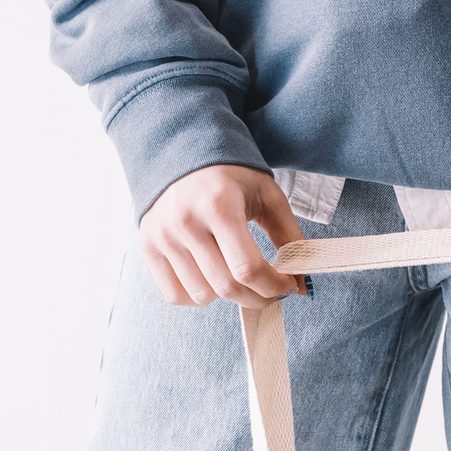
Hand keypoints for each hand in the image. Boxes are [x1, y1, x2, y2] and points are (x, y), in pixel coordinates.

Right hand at [139, 163, 308, 307]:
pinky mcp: (149, 246)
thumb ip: (289, 236)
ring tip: (239, 276)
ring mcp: (163, 236)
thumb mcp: (267, 196)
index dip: (274, 286)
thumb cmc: (230, 176)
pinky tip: (212, 277)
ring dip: (228, 296)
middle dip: (259, 297)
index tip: (288, 285)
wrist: (183, 152)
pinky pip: (176, 295)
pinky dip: (199, 297)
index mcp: (218, 205)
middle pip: (226, 287)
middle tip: (272, 291)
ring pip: (202, 296)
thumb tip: (301, 282)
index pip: (247, 268)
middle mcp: (185, 222)